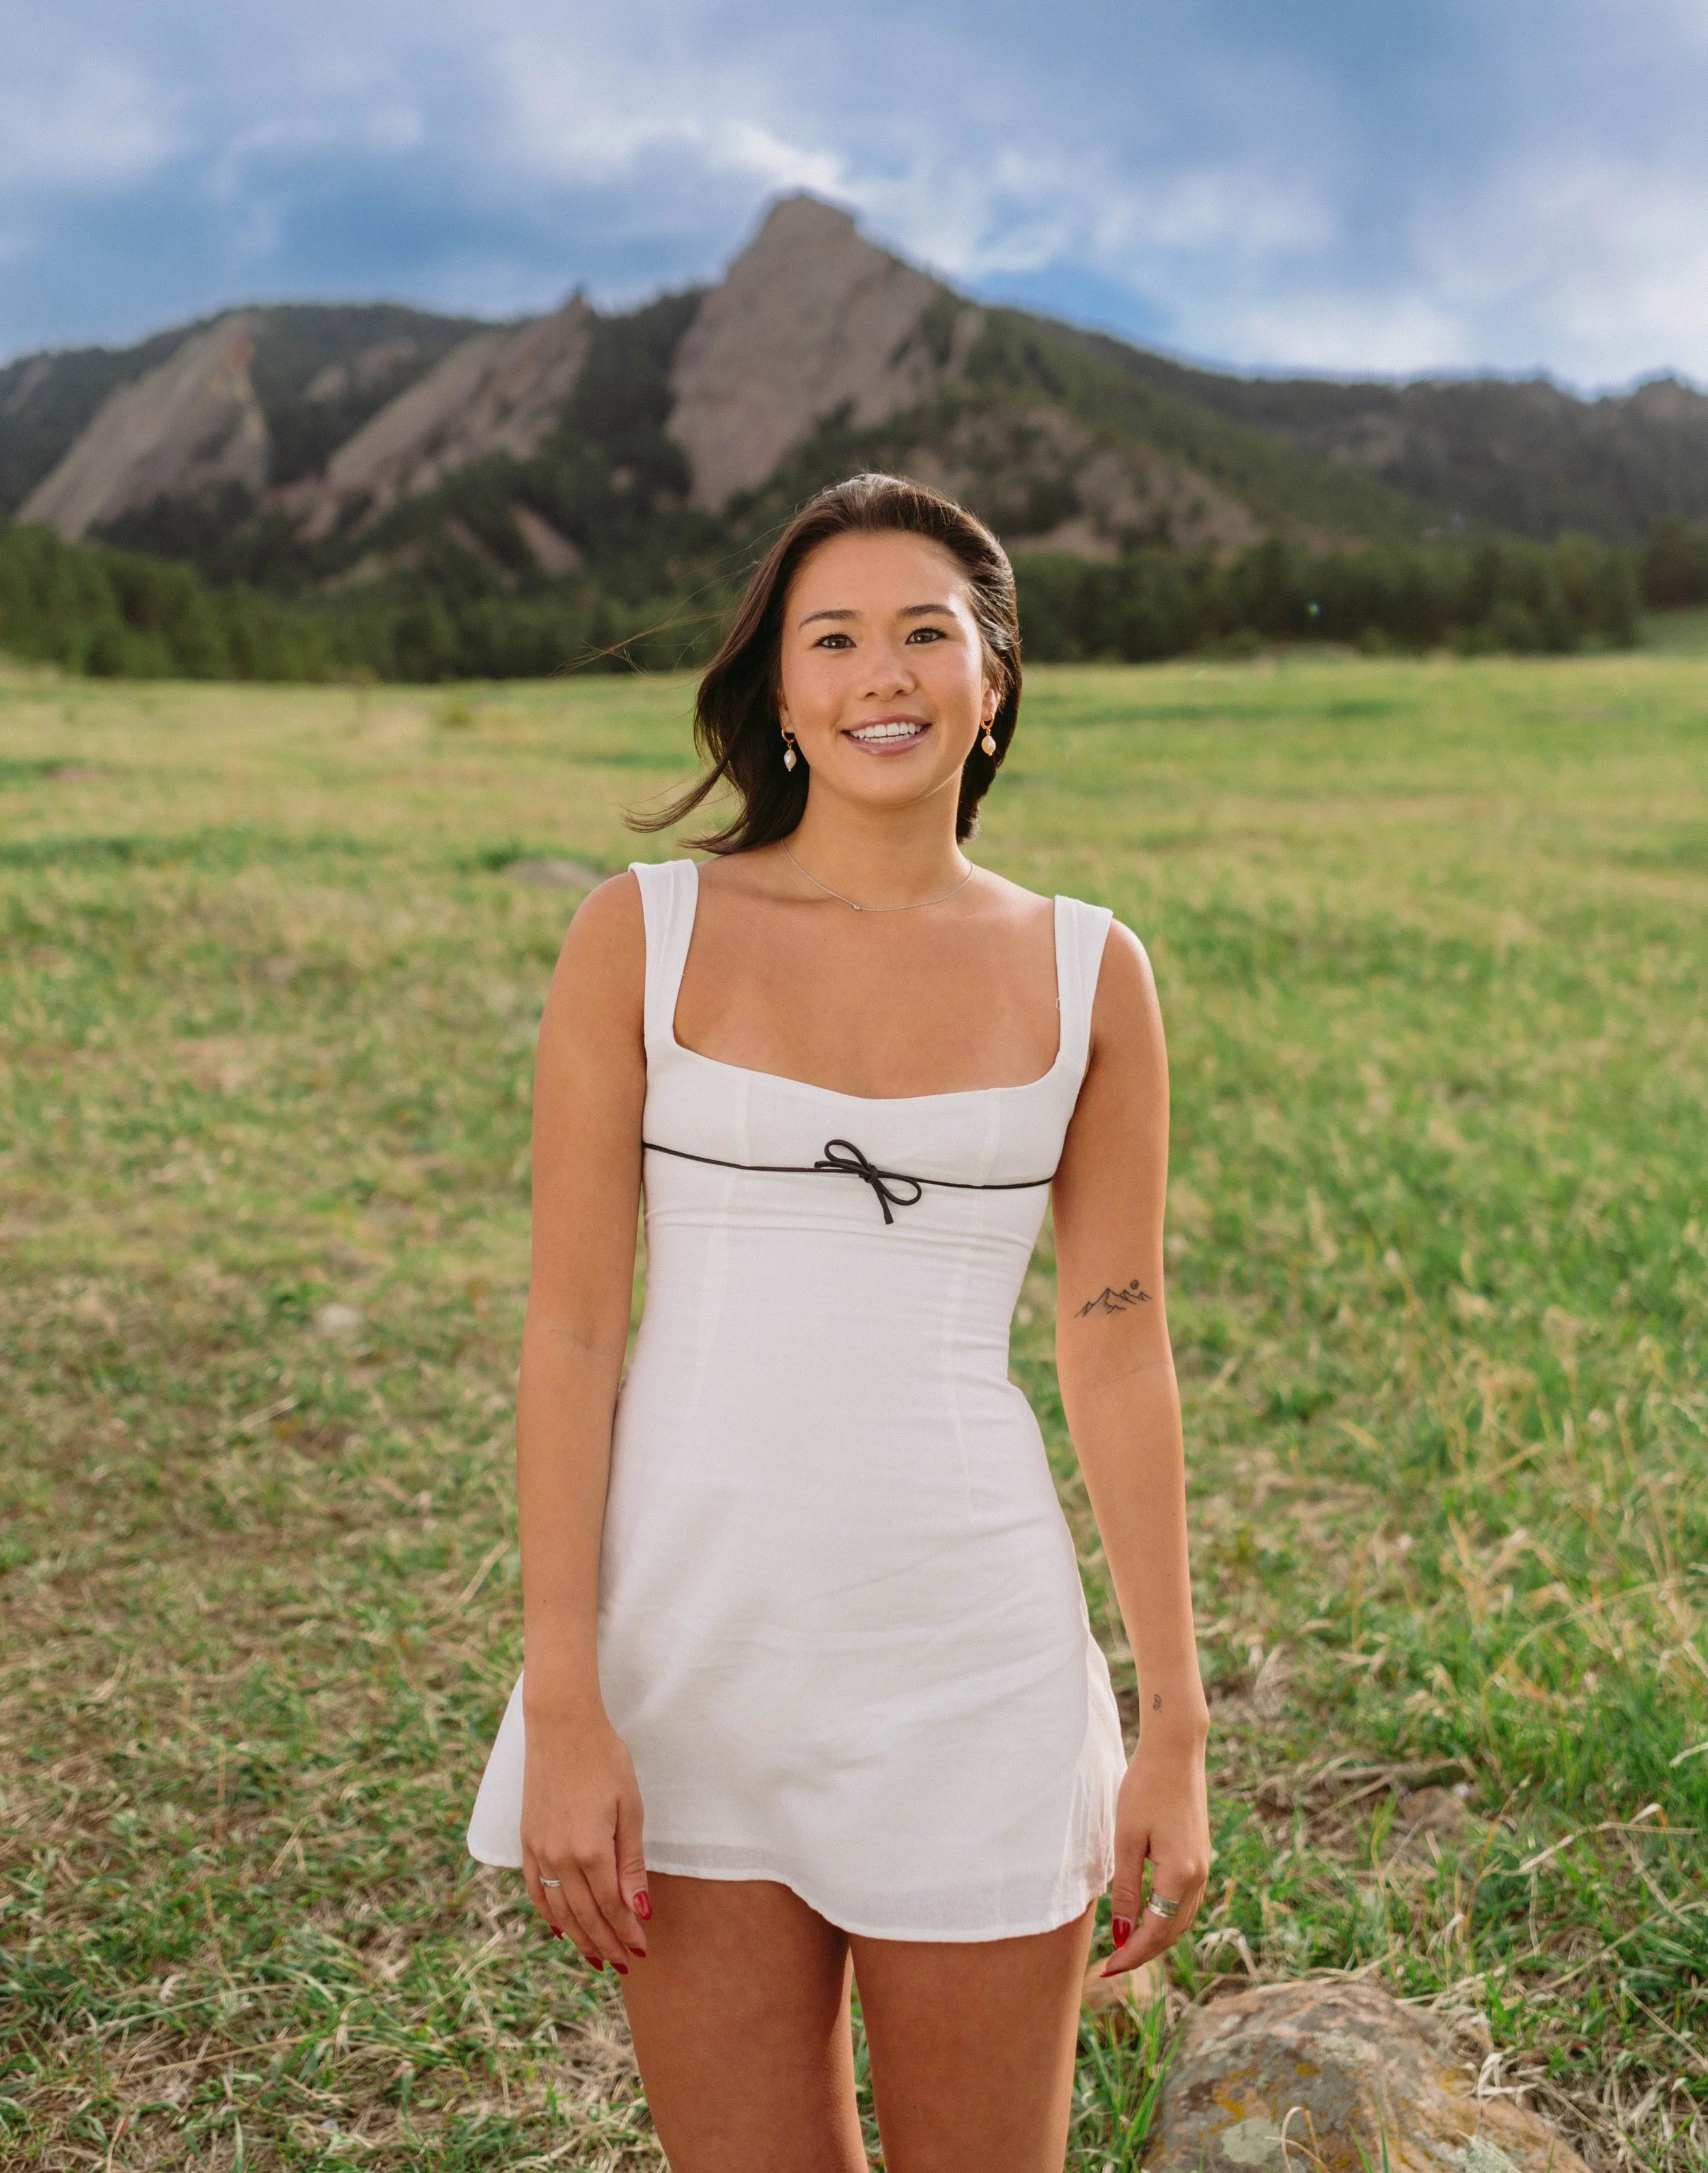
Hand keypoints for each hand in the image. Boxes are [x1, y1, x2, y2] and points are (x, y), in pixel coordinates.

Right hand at [520, 1707, 649, 1971]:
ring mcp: (539, 1850)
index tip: (641, 1950)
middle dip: (606, 1943)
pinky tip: (559, 1930)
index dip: (626, 1932)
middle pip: (585, 1915)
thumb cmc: (605, 1761)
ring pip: (559, 1910)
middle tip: (623, 1964)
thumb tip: (639, 1910)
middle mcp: (561, 1858)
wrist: (562, 1727)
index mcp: (591, 1851)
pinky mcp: (527, 1840)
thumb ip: (631, 1864)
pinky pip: (536, 1889)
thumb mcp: (630, 1809)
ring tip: (595, 1957)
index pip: (611, 1907)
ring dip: (579, 1937)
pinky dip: (548, 1914)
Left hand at [1101, 1727, 1209, 1977]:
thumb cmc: (1145, 1789)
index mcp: (1180, 1875)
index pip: (1155, 1932)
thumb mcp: (1126, 1839)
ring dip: (1156, 1938)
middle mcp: (1198, 1876)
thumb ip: (1126, 1889)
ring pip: (1181, 1919)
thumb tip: (1121, 1934)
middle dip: (1143, 1952)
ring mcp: (1203, 1866)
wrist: (1176, 1751)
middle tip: (1111, 1966)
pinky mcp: (1200, 1855)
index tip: (1106, 1969)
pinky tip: (1146, 1917)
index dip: (1131, 1954)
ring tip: (1126, 1948)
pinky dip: (1166, 1918)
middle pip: (1172, 1932)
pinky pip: (1185, 1901)